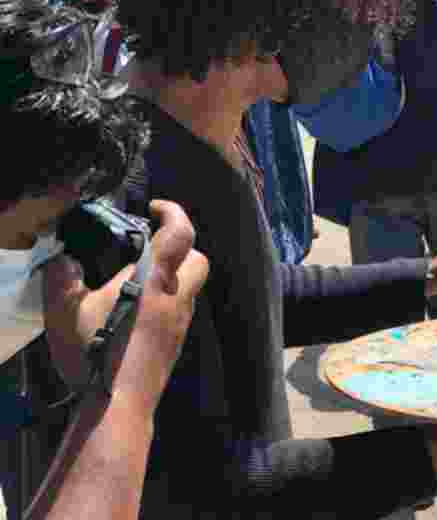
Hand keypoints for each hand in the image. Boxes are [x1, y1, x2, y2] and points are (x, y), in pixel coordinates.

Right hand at [44, 200, 208, 414]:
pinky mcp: (177, 343)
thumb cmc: (96, 351)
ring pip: (191, 287)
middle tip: (150, 248)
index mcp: (156, 279)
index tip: (155, 208)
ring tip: (137, 282)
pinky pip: (180, 312)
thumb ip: (62, 279)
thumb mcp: (65, 312)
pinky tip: (137, 314)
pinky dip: (167, 302)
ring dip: (173, 277)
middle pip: (199, 259)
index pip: (181, 232)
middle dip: (181, 247)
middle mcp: (177, 297)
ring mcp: (181, 322)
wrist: (120, 403)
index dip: (173, 212)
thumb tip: (65, 261)